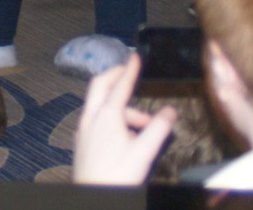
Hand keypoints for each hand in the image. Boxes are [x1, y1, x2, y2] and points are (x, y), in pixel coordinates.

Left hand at [71, 53, 177, 185]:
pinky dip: (109, 115)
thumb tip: (170, 111)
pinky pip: (94, 117)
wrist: (92, 196)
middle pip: (100, 85)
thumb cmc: (116, 176)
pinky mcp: (81, 139)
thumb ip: (158, 129)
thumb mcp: (144, 152)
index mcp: (107, 116)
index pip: (120, 85)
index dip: (129, 69)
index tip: (135, 56)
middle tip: (128, 73)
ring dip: (119, 105)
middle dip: (115, 76)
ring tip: (142, 127)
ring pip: (99, 104)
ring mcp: (83, 128)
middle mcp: (91, 117)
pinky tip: (124, 135)